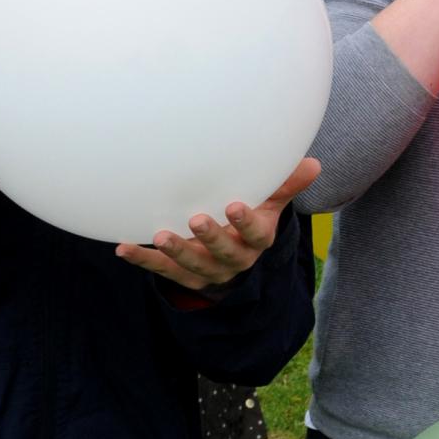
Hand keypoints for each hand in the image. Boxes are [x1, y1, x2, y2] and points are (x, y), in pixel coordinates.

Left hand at [116, 158, 321, 290]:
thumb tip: (313, 164)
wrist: (231, 258)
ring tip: (159, 236)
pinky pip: (162, 271)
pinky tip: (124, 248)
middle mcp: (234, 259)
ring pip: (193, 266)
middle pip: (224, 254)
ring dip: (176, 252)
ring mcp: (207, 270)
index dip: (246, 223)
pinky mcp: (182, 275)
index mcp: (256, 241)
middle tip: (196, 219)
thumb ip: (284, 185)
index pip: (255, 235)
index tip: (234, 205)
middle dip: (211, 238)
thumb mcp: (269, 204)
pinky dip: (144, 260)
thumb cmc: (249, 219)